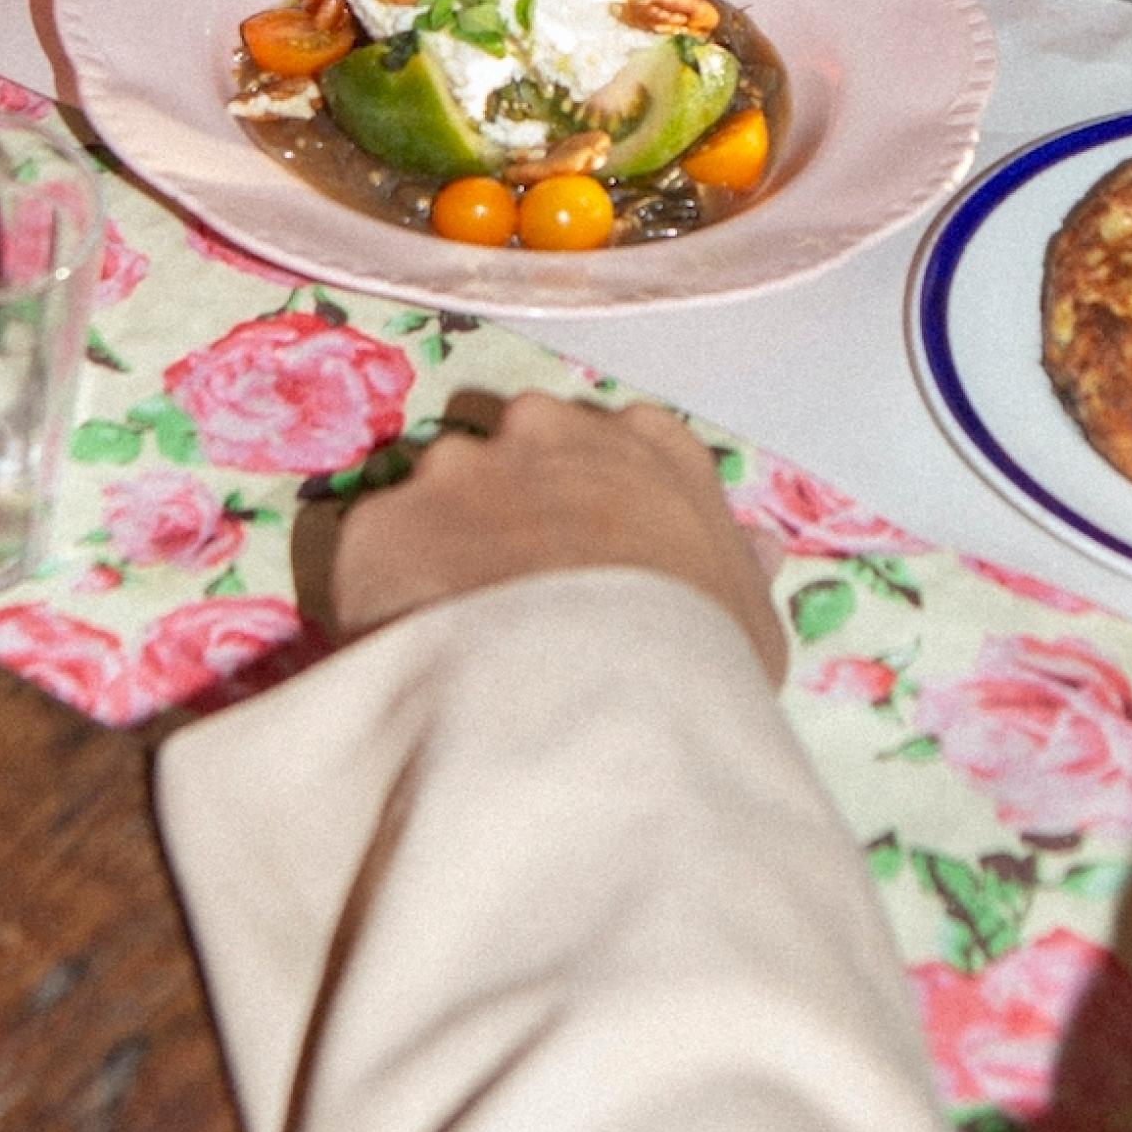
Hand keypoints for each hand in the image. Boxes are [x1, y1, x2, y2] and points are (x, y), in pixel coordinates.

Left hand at [331, 393, 789, 685]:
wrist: (594, 703)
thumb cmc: (695, 660)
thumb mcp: (748, 618)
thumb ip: (738, 567)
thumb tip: (760, 549)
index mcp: (646, 440)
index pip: (606, 446)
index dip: (589, 504)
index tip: (583, 558)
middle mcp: (546, 427)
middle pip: (512, 454)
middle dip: (504, 508)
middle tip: (510, 594)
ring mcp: (457, 466)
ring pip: (435, 496)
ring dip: (439, 548)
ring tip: (453, 634)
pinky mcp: (381, 520)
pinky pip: (372, 552)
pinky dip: (381, 595)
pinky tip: (409, 656)